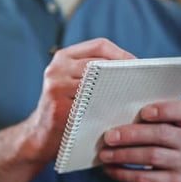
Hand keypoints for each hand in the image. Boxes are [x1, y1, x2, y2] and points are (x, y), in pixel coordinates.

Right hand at [23, 38, 135, 163]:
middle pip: (99, 62)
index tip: (138, 65)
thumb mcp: (73, 83)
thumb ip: (94, 72)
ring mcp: (55, 87)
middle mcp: (57, 68)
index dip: (122, 53)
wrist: (40, 136)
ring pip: (96, 82)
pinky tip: (117, 112)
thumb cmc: (65, 109)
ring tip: (132, 97)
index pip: (99, 45)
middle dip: (122, 71)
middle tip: (141, 82)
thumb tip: (134, 67)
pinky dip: (106, 106)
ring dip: (116, 89)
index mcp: (63, 57)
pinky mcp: (58, 108)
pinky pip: (90, 104)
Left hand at [99, 100, 180, 181]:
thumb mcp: (160, 127)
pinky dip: (123, 173)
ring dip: (124, 155)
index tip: (144, 112)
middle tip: (109, 137)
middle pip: (161, 134)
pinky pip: (145, 178)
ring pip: (152, 156)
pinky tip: (110, 169)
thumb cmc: (159, 143)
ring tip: (104, 154)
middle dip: (132, 135)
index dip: (164, 110)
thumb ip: (144, 121)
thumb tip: (113, 122)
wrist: (175, 176)